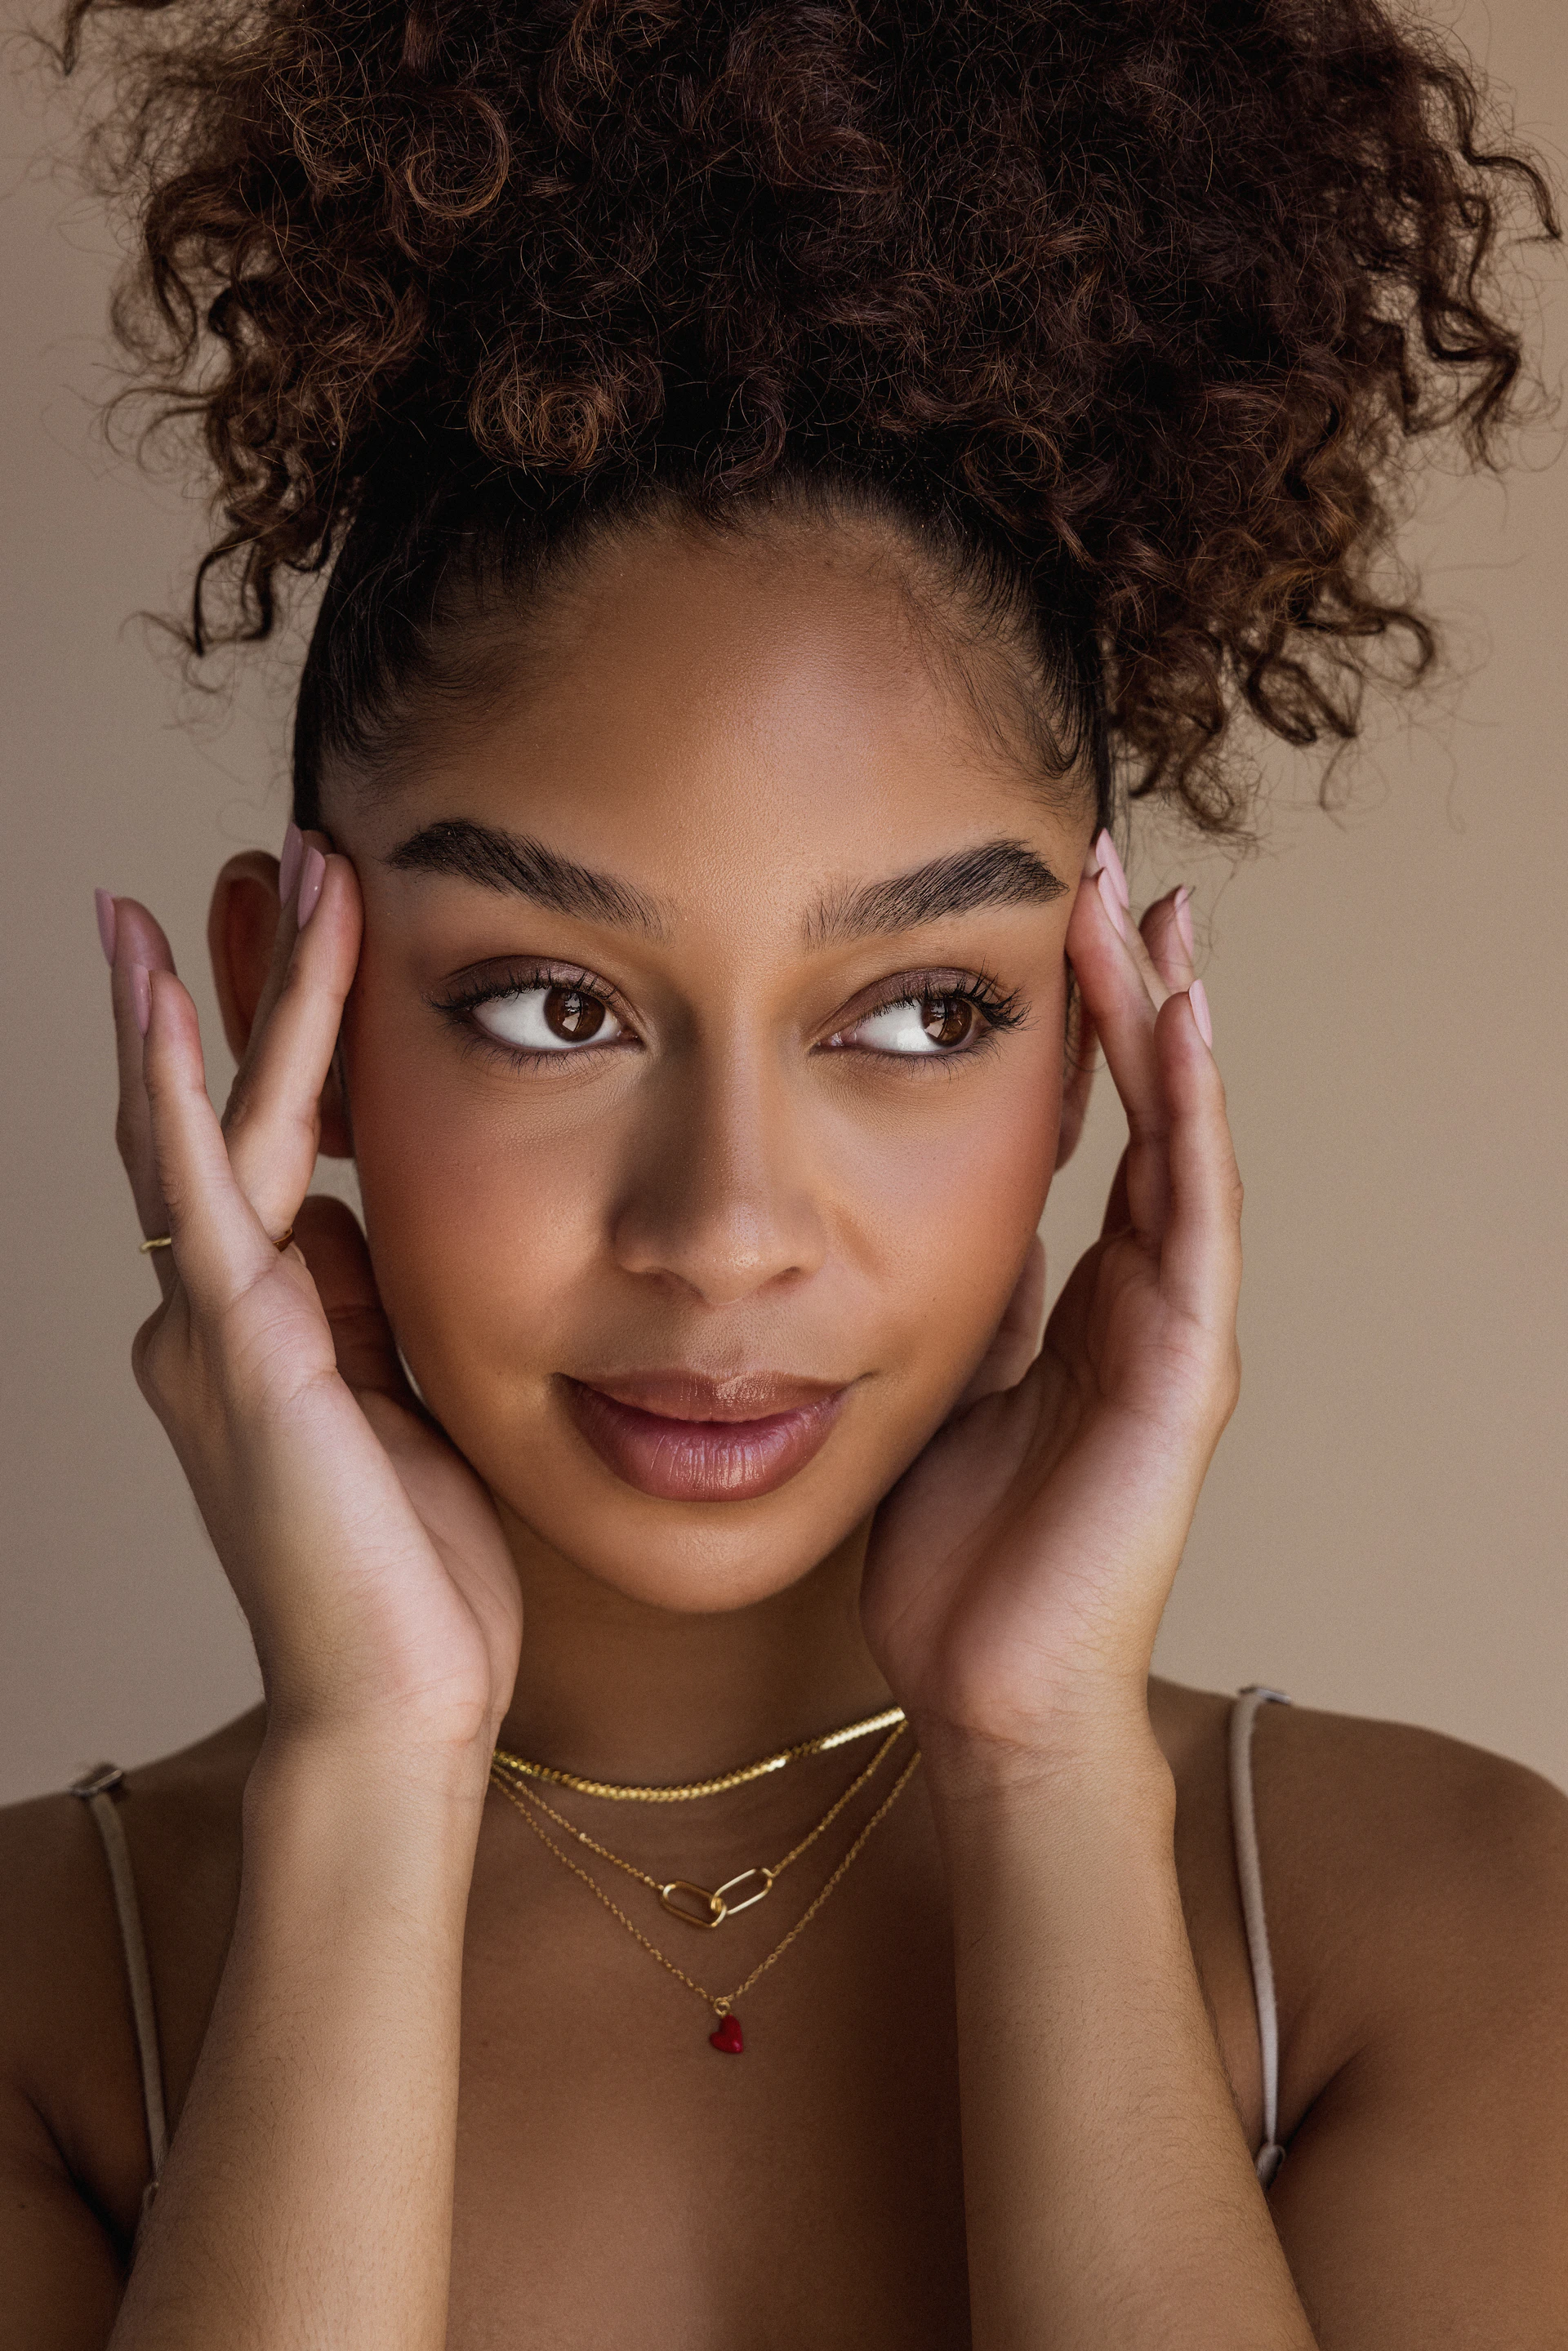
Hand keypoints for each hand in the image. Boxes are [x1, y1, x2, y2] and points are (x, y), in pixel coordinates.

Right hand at [103, 841, 522, 1769]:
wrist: (396, 1702)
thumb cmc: (417, 1576)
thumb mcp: (406, 1405)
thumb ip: (371, 1310)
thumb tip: (361, 1220)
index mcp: (263, 1328)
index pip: (272, 1147)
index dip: (291, 1037)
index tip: (327, 933)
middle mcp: (212, 1314)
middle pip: (228, 1105)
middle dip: (259, 977)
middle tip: (293, 854)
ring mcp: (209, 1325)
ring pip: (218, 1117)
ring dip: (249, 989)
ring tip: (279, 868)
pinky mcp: (235, 1345)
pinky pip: (204, 1185)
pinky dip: (182, 1079)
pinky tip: (167, 986)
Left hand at [859, 848, 1241, 1774]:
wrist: (987, 1691)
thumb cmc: (959, 1557)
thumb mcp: (942, 1384)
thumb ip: (960, 1296)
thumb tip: (919, 1211)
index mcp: (1088, 1295)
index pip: (1097, 1122)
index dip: (1082, 1016)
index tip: (1050, 910)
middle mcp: (1147, 1295)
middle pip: (1153, 1105)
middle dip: (1132, 982)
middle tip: (1104, 861)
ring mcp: (1178, 1330)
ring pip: (1188, 1138)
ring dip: (1169, 1018)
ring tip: (1147, 906)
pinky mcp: (1186, 1373)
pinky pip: (1199, 1219)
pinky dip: (1195, 1115)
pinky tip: (1182, 1023)